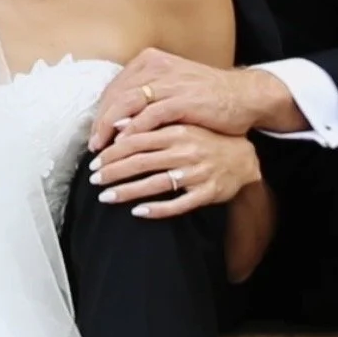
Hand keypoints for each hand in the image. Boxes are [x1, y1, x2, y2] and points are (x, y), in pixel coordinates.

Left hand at [88, 48, 277, 151]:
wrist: (244, 96)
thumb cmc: (205, 96)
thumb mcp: (171, 86)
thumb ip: (145, 95)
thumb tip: (115, 116)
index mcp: (151, 61)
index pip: (115, 87)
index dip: (101, 112)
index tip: (95, 135)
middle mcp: (157, 67)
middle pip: (116, 95)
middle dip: (101, 123)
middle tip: (95, 147)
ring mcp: (169, 82)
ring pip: (127, 104)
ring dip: (111, 130)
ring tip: (104, 152)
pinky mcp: (182, 99)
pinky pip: (149, 116)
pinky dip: (134, 130)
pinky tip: (125, 146)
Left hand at [89, 121, 262, 219]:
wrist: (243, 157)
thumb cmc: (205, 138)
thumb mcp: (181, 124)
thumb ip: (151, 124)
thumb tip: (115, 126)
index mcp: (177, 131)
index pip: (136, 140)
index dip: (112, 151)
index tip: (94, 160)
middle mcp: (186, 151)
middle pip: (141, 162)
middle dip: (113, 172)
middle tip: (93, 179)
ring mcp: (197, 174)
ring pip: (155, 184)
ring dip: (127, 192)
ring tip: (106, 197)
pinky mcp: (207, 193)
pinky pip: (178, 205)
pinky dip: (156, 209)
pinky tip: (137, 212)